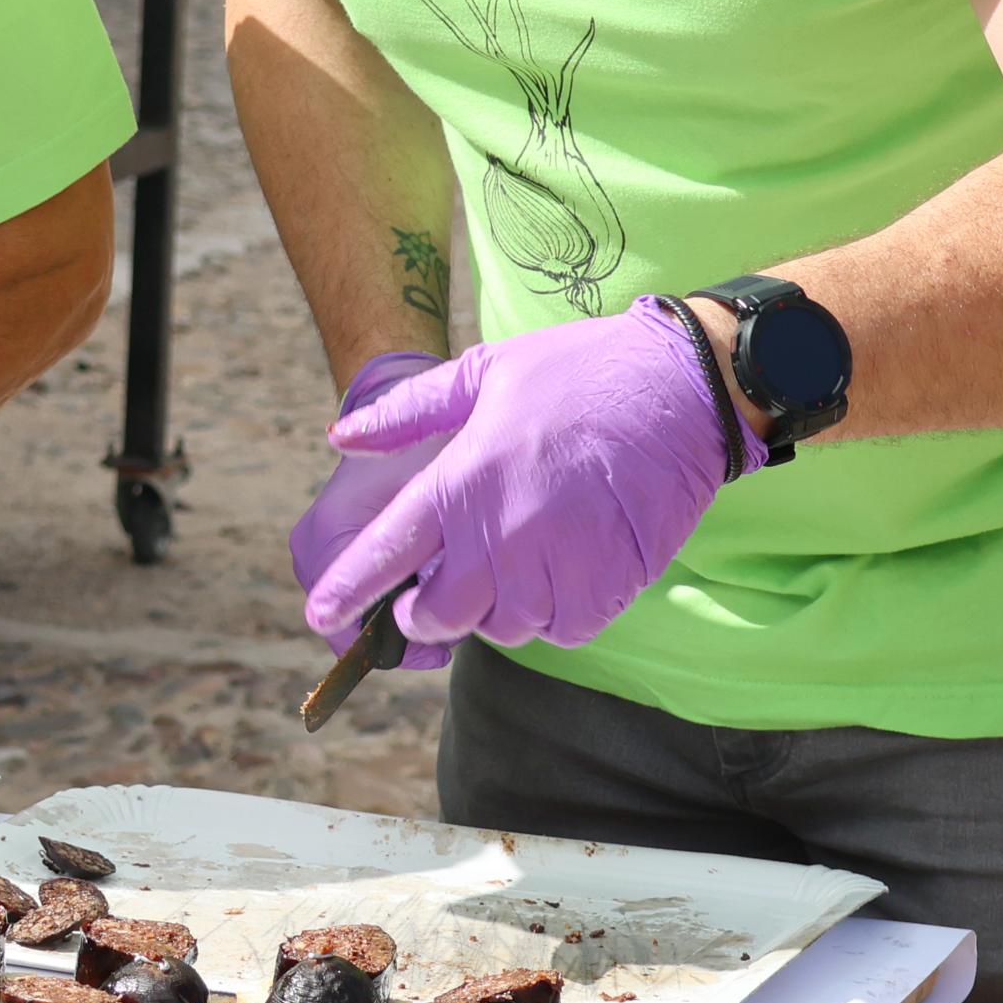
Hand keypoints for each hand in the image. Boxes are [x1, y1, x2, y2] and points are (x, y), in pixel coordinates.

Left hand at [307, 297, 746, 655]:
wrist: (680, 390)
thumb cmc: (576, 374)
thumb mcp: (482, 371)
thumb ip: (406, 412)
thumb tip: (341, 438)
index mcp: (463, 482)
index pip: (387, 554)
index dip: (347, 591)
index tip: (321, 613)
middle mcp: (502, 536)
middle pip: (438, 615)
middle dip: (426, 610)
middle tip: (436, 585)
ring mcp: (556, 569)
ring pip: (500, 628)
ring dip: (495, 605)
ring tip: (516, 554)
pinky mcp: (605, 591)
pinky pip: (559, 630)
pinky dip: (552, 611)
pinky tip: (561, 566)